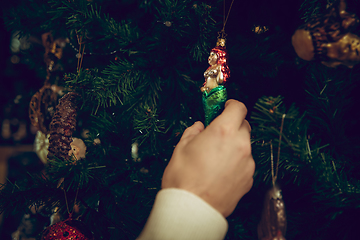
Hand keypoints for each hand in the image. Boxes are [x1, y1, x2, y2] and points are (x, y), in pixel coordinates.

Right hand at [162, 99, 254, 216]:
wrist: (192, 209)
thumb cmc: (183, 178)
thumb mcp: (181, 147)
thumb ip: (193, 131)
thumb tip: (200, 127)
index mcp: (223, 131)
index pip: (238, 107)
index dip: (231, 105)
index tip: (225, 107)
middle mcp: (240, 145)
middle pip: (244, 125)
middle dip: (232, 125)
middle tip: (217, 133)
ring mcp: (247, 163)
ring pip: (245, 145)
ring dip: (234, 145)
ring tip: (217, 157)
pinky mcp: (249, 179)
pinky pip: (245, 163)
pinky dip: (236, 162)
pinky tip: (221, 172)